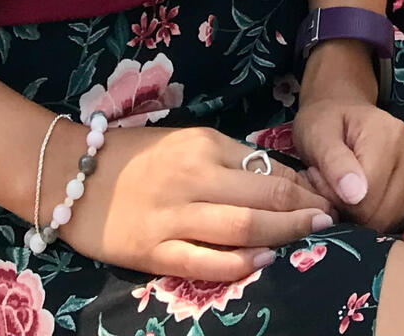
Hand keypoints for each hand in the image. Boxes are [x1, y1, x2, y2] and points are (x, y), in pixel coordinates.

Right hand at [61, 121, 336, 283]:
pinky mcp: (153, 249)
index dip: (302, 183)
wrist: (70, 174)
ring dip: (283, 231)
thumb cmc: (132, 155)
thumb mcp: (183, 142)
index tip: (327, 194)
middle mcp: (193, 176)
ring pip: (242, 225)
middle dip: (304, 207)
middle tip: (332, 218)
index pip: (266, 165)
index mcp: (203, 144)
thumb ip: (225, 159)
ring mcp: (174, 214)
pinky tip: (263, 261)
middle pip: (263, 194)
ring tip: (312, 236)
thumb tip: (276, 177)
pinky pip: (204, 259)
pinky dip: (238, 262)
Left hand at [292, 69, 403, 234]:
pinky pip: (397, 222)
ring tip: (344, 187)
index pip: (365, 199)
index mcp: (391, 135)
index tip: (320, 179)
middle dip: (348, 209)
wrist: (346, 111)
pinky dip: (376, 217)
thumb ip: (334, 162)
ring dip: (361, 214)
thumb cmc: (328, 122)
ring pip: (388, 221)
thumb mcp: (319, 134)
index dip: (335, 199)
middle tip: (329, 184)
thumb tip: (355, 195)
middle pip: (379, 214)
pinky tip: (363, 195)